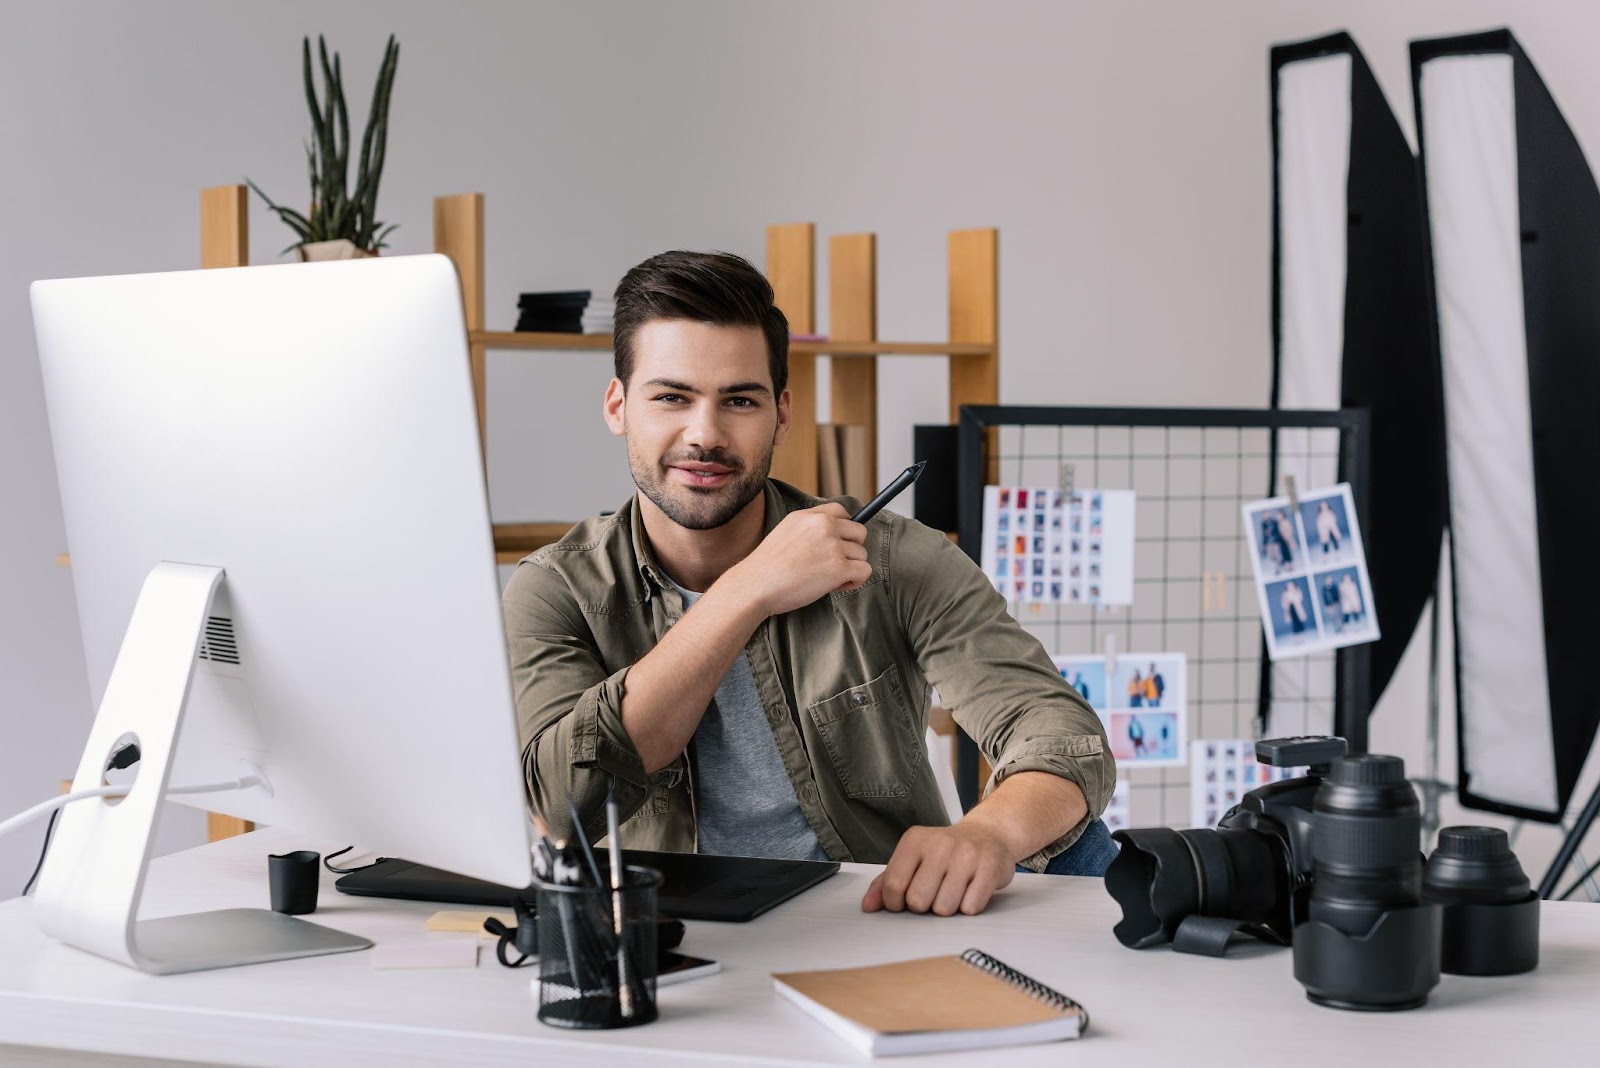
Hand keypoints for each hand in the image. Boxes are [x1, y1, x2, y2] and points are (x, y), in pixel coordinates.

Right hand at [729, 503, 870, 616]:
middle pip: (859, 533)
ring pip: (862, 554)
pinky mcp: (838, 567)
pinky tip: (836, 586)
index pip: (843, 512)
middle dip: (850, 550)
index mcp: (810, 516)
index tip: (836, 544)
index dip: (844, 530)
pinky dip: (855, 581)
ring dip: (850, 568)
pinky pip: (865, 571)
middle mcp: (824, 526)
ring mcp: (833, 546)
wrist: (755, 585)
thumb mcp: (787, 530)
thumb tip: (837, 535)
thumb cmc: (768, 566)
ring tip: (828, 578)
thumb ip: (811, 527)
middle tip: (831, 565)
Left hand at [861, 823, 1015, 916]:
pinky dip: (968, 907)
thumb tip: (868, 906)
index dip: (896, 903)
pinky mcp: (989, 870)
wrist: (988, 834)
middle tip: (933, 892)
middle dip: (924, 905)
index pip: (893, 885)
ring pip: (944, 909)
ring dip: (947, 908)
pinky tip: (969, 890)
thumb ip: (887, 881)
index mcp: (914, 840)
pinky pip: (970, 909)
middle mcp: (940, 844)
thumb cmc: (945, 852)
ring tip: (953, 890)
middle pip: (918, 901)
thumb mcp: (913, 858)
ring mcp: (966, 856)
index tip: (904, 900)